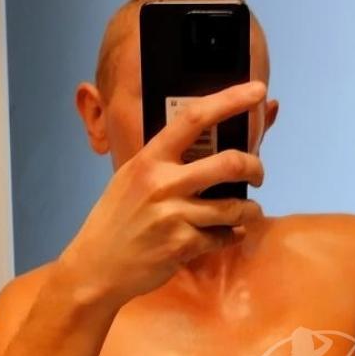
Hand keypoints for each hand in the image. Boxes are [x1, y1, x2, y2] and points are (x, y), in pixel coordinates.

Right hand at [60, 80, 266, 308]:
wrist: (96, 266)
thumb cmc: (117, 220)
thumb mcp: (132, 178)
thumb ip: (166, 162)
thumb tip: (210, 147)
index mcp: (150, 159)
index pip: (194, 118)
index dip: (231, 100)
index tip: (257, 89)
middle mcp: (162, 183)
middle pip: (230, 163)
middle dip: (255, 167)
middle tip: (258, 174)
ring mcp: (173, 216)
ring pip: (234, 207)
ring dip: (250, 210)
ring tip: (248, 212)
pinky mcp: (182, 246)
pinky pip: (223, 237)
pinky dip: (231, 236)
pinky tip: (227, 235)